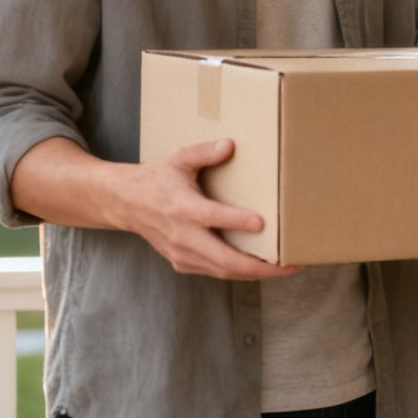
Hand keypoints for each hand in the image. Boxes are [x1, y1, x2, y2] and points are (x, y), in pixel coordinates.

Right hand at [118, 139, 300, 280]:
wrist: (126, 204)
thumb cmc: (156, 178)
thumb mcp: (178, 159)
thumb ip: (204, 152)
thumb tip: (230, 145)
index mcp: (183, 208)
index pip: (213, 217)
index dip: (238, 221)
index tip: (262, 223)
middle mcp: (183, 236)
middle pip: (225, 259)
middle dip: (261, 266)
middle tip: (291, 264)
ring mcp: (182, 253)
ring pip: (224, 271)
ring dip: (256, 272)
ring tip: (285, 268)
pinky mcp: (183, 262)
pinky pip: (216, 272)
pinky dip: (239, 272)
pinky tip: (261, 267)